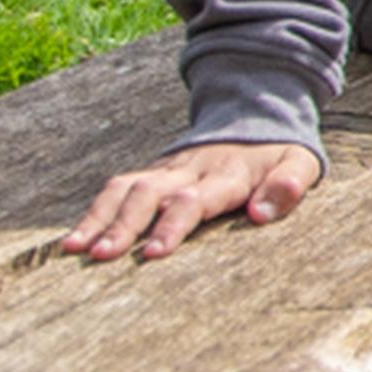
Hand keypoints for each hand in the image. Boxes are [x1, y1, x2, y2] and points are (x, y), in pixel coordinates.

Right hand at [66, 140, 322, 262]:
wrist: (257, 115)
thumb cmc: (280, 154)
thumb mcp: (300, 164)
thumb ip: (288, 185)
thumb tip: (260, 214)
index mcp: (226, 174)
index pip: (194, 201)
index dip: (172, 225)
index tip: (153, 253)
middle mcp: (189, 170)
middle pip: (149, 194)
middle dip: (124, 225)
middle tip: (101, 256)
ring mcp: (166, 170)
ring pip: (125, 189)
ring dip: (99, 218)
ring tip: (75, 249)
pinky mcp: (152, 173)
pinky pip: (116, 189)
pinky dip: (93, 212)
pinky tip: (71, 240)